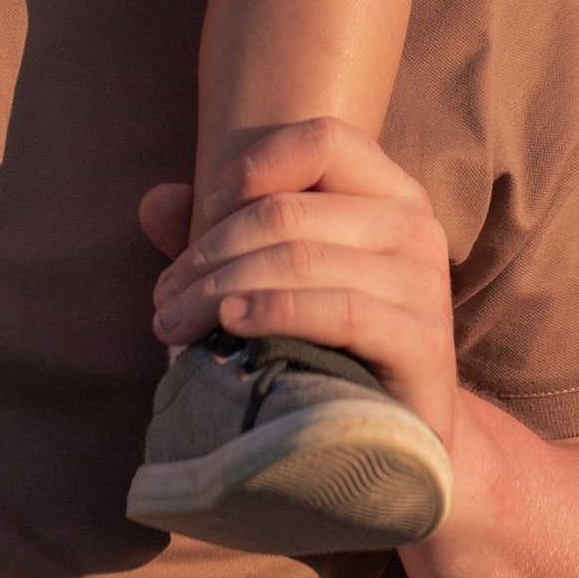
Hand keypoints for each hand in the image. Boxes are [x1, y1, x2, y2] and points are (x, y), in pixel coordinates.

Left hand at [140, 120, 457, 444]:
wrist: (398, 436)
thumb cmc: (331, 346)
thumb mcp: (279, 279)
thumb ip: (224, 236)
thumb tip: (154, 202)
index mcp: (390, 193)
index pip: (325, 141)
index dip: (257, 165)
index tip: (207, 211)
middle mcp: (415, 227)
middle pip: (290, 212)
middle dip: (210, 253)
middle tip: (165, 298)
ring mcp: (424, 284)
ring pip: (301, 260)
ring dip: (219, 290)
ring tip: (174, 325)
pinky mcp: (423, 341)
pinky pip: (338, 310)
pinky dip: (274, 311)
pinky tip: (231, 326)